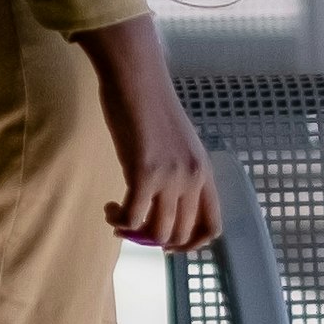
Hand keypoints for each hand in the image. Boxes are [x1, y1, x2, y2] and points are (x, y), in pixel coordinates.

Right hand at [77, 10, 219, 247]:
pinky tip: (110, 209)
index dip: (192, 244)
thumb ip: (179, 170)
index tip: (169, 244)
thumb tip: (165, 201)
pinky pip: (133, 217)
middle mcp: (193, 178)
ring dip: (134, 233)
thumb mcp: (178, 143)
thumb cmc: (151, 105)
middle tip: (135, 230)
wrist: (137, 78)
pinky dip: (119, 221)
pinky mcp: (143, 173)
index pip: (213, 225)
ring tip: (117, 219)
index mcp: (204, 171)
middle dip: (157, 242)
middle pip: (182, 233)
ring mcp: (170, 178)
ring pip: (157, 232)